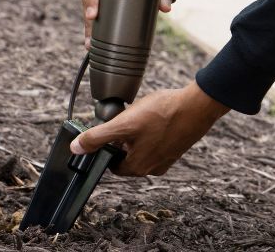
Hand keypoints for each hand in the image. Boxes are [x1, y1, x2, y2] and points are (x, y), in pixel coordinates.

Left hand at [69, 83, 229, 176]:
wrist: (198, 105)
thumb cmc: (163, 114)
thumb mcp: (124, 124)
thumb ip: (97, 137)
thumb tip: (76, 148)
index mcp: (136, 168)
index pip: (111, 163)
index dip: (107, 145)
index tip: (112, 128)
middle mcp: (152, 168)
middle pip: (126, 154)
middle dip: (124, 137)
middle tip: (128, 117)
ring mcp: (166, 159)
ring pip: (142, 147)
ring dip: (139, 132)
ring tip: (144, 114)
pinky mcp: (177, 148)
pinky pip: (157, 141)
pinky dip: (154, 130)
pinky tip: (158, 115)